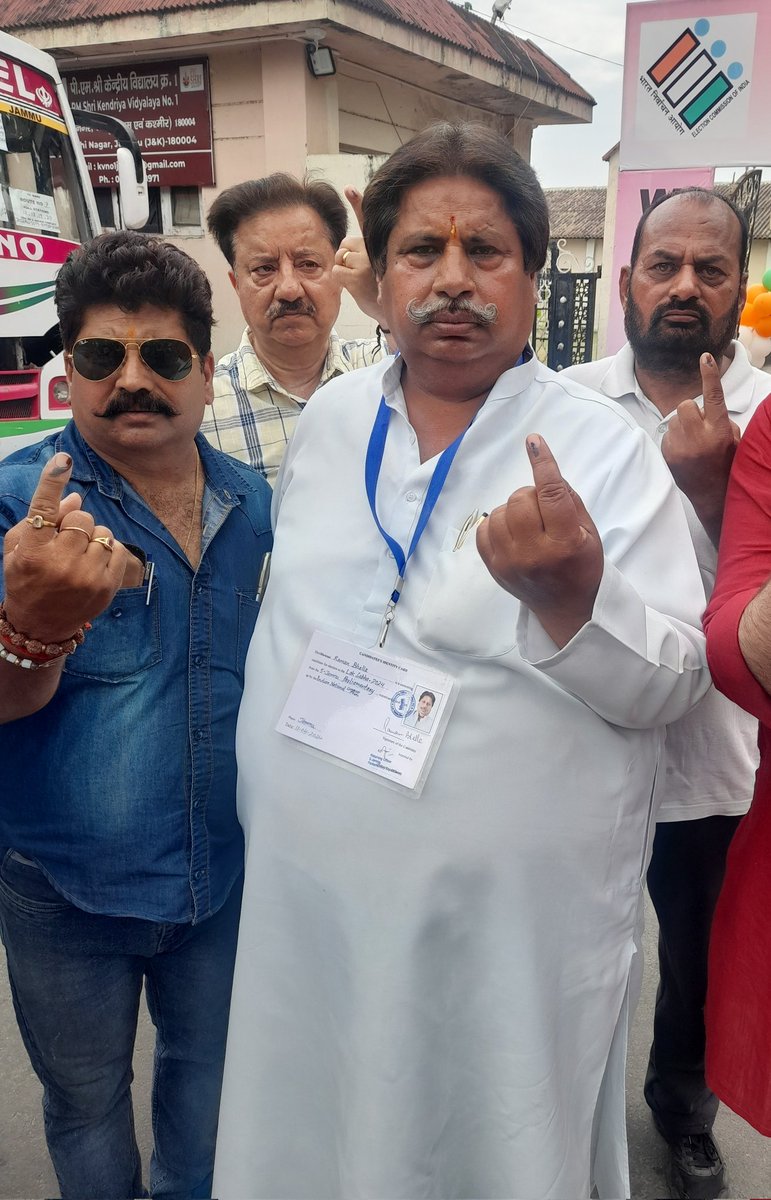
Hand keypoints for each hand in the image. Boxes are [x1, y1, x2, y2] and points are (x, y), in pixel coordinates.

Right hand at [3, 453, 129, 641]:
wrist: (40, 625)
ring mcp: (86, 577)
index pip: (44, 509)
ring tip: (78, 555)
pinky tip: (93, 563)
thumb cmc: (26, 579)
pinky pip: (118, 549)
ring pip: (102, 532)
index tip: (63, 460)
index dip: (53, 480)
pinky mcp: (106, 587)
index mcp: (32, 552)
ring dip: (92, 537)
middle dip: (74, 523)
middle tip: (64, 540)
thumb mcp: (18, 549)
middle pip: (81, 517)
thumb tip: (76, 496)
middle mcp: (59, 564)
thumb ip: (43, 519)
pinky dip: (107, 551)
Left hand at [331, 186, 383, 322]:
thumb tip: (345, 251)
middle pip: (345, 244)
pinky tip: (353, 287)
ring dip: (343, 268)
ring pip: (339, 257)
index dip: (358, 201)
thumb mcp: (379, 266)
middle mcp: (373, 248)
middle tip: (358, 273)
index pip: (367, 219)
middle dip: (345, 256)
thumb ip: (366, 253)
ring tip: (358, 281)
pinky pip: (336, 271)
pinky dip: (340, 280)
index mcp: (379, 243)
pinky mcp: (356, 275)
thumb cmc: (382, 289)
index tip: (349, 188)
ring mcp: (365, 261)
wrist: (391, 312)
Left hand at [476, 434, 603, 645]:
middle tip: (542, 511)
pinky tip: (513, 533)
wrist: (566, 607)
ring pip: (499, 511)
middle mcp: (534, 553)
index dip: (543, 464)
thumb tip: (545, 471)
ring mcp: (509, 562)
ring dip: (514, 510)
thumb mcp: (589, 532)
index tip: (534, 442)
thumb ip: (569, 501)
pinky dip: (497, 524)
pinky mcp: (493, 567)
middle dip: (531, 496)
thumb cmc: (582, 565)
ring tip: (528, 525)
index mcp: (565, 543)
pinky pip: (484, 528)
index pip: (552, 494)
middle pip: (520, 499)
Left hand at [661, 352, 739, 545]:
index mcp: (718, 430)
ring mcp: (680, 447)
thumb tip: (706, 408)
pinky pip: (666, 434)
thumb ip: (721, 420)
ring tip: (692, 442)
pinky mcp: (667, 455)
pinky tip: (684, 452)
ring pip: (674, 420)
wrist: (711, 493)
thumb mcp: (732, 440)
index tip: (705, 358)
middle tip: (699, 426)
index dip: (710, 376)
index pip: (714, 397)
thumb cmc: (725, 463)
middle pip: (685, 405)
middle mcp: (698, 437)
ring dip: (682, 426)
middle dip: (691, 411)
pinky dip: (674, 439)